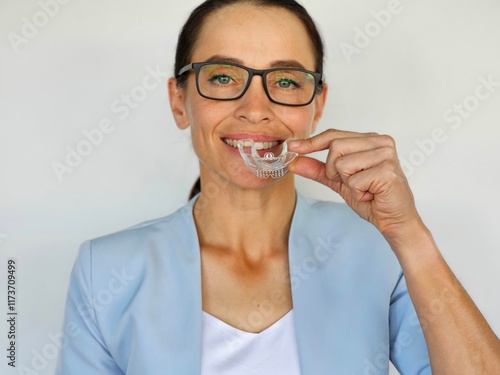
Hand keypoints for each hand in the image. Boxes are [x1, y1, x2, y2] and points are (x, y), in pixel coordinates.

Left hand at [288, 129, 423, 242]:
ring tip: (365, 189)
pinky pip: (354, 180)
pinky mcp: (388, 170)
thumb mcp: (339, 182)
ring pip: (342, 163)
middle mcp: (380, 142)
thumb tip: (295, 161)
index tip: (292, 146)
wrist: (394, 221)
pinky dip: (358, 192)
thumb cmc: (371, 199)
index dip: (311, 142)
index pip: (334, 135)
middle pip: (335, 147)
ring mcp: (386, 154)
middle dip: (334, 171)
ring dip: (348, 183)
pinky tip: (372, 194)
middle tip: (353, 184)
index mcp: (369, 140)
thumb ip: (318, 170)